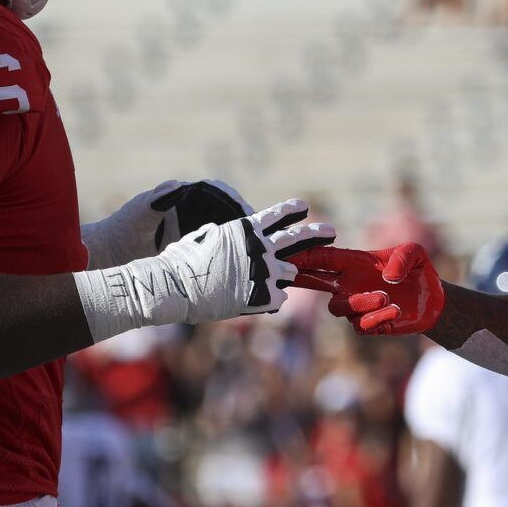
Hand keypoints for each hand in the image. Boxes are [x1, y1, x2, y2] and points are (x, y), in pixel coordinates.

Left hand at [82, 179, 253, 267]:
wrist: (107, 256)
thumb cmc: (122, 229)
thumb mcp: (139, 212)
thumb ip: (156, 199)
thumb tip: (175, 185)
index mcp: (182, 197)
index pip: (216, 193)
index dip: (234, 201)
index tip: (246, 214)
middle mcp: (190, 212)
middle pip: (227, 213)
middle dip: (245, 225)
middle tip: (259, 239)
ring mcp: (192, 231)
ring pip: (225, 233)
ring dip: (240, 243)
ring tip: (254, 255)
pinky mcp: (191, 250)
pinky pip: (216, 251)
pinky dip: (228, 258)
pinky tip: (237, 269)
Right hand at [170, 199, 333, 322]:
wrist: (177, 287)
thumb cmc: (182, 262)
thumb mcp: (204, 238)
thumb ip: (225, 236)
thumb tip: (224, 234)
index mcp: (246, 230)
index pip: (276, 216)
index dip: (291, 210)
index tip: (303, 207)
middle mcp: (261, 247)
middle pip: (298, 239)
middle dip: (316, 234)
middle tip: (331, 231)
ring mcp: (265, 272)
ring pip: (289, 272)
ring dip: (281, 274)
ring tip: (270, 278)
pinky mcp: (264, 295)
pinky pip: (279, 297)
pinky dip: (270, 298)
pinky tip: (256, 299)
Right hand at [289, 244, 444, 334]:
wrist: (433, 300)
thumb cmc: (418, 271)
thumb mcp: (415, 252)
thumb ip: (403, 256)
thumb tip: (388, 277)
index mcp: (354, 263)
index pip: (323, 257)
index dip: (304, 254)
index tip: (286, 252)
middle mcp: (349, 284)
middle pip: (313, 281)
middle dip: (298, 277)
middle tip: (286, 275)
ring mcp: (356, 306)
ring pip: (338, 307)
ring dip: (360, 302)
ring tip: (386, 297)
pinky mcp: (368, 324)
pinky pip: (360, 325)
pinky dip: (377, 318)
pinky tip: (395, 311)